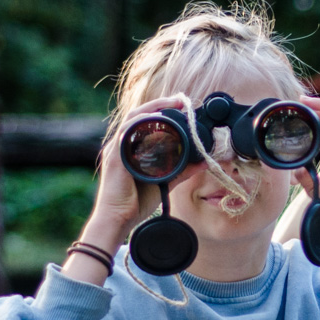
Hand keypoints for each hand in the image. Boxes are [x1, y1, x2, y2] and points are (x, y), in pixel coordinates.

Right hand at [80, 95, 194, 251]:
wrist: (118, 220)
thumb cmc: (135, 203)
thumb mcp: (165, 182)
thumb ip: (182, 171)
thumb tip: (204, 162)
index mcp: (130, 149)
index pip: (144, 122)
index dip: (161, 110)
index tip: (182, 106)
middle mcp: (121, 145)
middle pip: (139, 115)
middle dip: (160, 104)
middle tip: (181, 100)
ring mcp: (116, 149)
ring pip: (133, 119)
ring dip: (153, 108)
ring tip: (172, 102)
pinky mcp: (115, 157)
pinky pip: (126, 133)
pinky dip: (140, 123)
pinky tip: (154, 118)